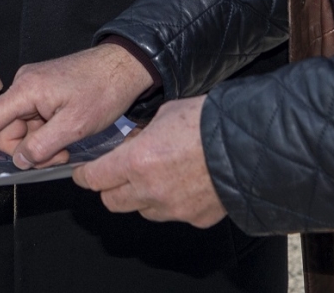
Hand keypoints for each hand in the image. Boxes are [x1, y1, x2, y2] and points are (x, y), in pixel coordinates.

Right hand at [0, 40, 153, 173]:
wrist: (123, 66)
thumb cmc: (102, 90)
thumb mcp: (74, 126)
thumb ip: (42, 146)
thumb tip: (19, 160)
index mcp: (26, 90)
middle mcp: (23, 85)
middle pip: (6, 132)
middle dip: (27, 151)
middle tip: (58, 156)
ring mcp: (33, 88)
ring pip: (21, 131)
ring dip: (40, 145)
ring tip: (66, 145)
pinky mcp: (42, 91)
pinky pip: (32, 121)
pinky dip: (45, 135)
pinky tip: (65, 135)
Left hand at [72, 96, 224, 226]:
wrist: (249, 144)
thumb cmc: (209, 123)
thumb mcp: (165, 113)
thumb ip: (142, 133)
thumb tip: (133, 141)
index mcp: (137, 161)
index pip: (94, 179)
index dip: (85, 176)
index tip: (83, 173)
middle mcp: (150, 190)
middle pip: (112, 202)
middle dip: (110, 188)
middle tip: (115, 174)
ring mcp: (173, 208)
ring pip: (142, 211)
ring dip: (141, 196)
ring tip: (156, 176)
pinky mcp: (194, 219)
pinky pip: (172, 214)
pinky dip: (171, 203)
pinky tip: (183, 184)